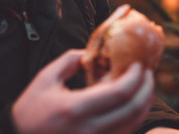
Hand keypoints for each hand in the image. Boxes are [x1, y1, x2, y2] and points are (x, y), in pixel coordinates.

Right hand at [12, 49, 154, 133]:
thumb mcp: (45, 79)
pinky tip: (134, 104)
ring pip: (133, 124)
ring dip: (145, 104)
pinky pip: (124, 133)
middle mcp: (88, 130)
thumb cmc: (30, 109)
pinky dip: (135, 118)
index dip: (136, 76)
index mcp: (75, 109)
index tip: (139, 63)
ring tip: (145, 86)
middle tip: (148, 72)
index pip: (119, 92)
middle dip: (147, 88)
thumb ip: (69, 61)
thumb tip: (93, 52)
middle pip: (133, 109)